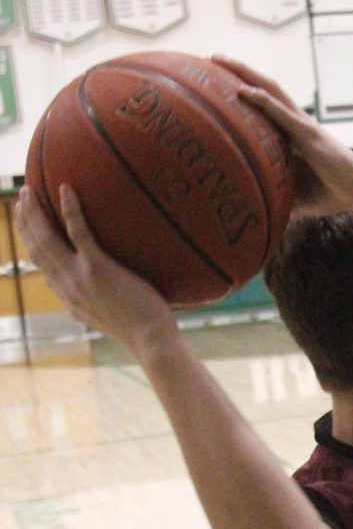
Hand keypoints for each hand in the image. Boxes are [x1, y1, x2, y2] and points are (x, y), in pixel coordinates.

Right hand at [15, 185, 176, 350]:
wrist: (152, 340)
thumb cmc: (145, 331)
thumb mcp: (115, 316)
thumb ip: (106, 301)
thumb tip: (117, 290)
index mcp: (69, 297)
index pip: (42, 266)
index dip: (30, 242)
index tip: (27, 224)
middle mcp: (67, 286)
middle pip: (35, 248)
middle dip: (25, 221)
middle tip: (23, 197)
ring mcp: (80, 277)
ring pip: (46, 238)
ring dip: (35, 212)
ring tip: (30, 190)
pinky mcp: (98, 268)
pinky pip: (78, 232)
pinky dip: (70, 209)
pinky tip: (67, 188)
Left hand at [211, 55, 352, 215]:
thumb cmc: (335, 193)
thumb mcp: (297, 194)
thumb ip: (277, 192)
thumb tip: (255, 205)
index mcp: (294, 135)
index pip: (266, 105)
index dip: (244, 90)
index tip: (217, 81)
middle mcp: (297, 123)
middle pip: (264, 89)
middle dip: (238, 71)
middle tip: (211, 58)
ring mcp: (303, 126)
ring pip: (270, 92)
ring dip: (245, 74)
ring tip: (219, 59)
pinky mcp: (309, 136)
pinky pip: (282, 114)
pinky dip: (263, 102)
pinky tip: (244, 91)